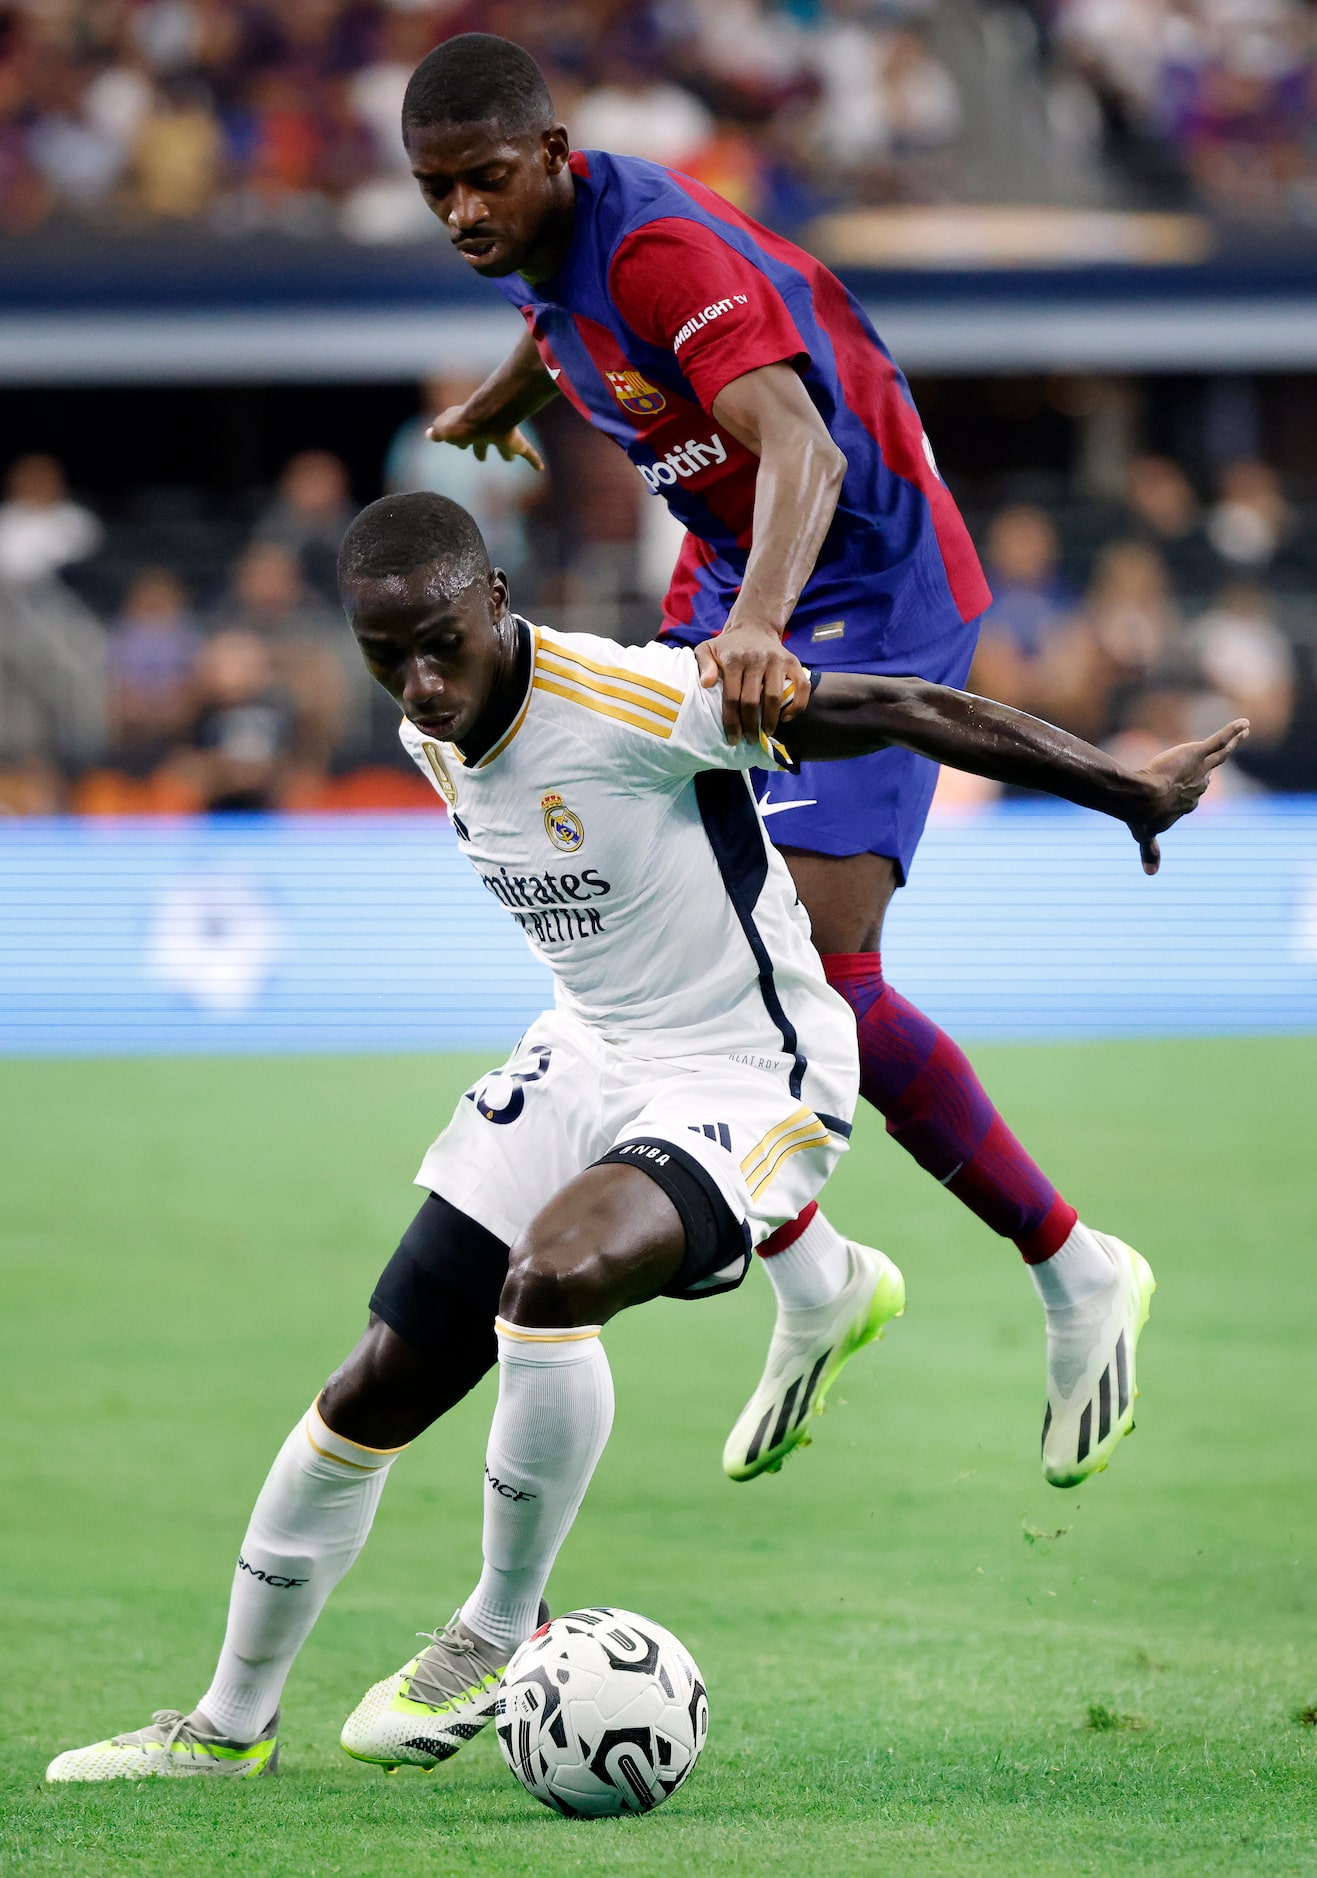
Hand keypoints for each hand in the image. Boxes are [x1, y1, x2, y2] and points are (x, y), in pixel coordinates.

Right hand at [427, 404, 544, 472]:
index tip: (460, 445)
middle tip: (481, 458)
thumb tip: (428, 434)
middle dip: (481, 448)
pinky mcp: (516, 442)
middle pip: (483, 441)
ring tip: (509, 459)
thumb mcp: (442, 429)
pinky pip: (528, 451)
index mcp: (468, 428)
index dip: (460, 441)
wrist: (484, 419)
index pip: (463, 435)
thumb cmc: (461, 424)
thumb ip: (437, 432)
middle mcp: (485, 430)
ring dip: (507, 452)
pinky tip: (540, 468)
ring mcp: (502, 435)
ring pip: (505, 445)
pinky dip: (534, 460)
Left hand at [695, 620, 809, 743]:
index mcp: (734, 660)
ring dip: (770, 720)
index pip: (731, 697)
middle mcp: (756, 659)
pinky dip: (797, 706)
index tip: (733, 739)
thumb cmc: (727, 646)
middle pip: (752, 701)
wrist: (754, 627)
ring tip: (766, 733)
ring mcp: (777, 660)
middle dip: (750, 726)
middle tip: (750, 740)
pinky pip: (802, 687)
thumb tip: (705, 683)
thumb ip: (703, 664)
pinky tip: (786, 718)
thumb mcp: (707, 649)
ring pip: (775, 697)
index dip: (732, 722)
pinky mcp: (793, 662)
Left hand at [1127, 718, 1248, 873]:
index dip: (1198, 787)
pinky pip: (1220, 740)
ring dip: (1233, 742)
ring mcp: (1201, 769)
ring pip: (1222, 754)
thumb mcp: (1145, 834)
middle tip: (1225, 751)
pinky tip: (1243, 723)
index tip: (1205, 780)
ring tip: (1243, 731)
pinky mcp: (1198, 754)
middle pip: (1211, 772)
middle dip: (1216, 762)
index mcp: (1187, 803)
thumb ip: (1149, 851)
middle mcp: (1199, 787)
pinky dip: (1232, 731)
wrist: (1142, 799)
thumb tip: (1150, 874)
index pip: (1196, 793)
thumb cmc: (1141, 816)